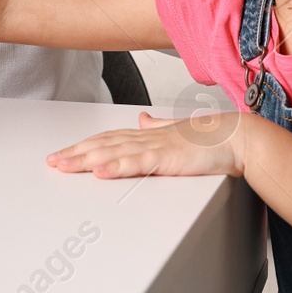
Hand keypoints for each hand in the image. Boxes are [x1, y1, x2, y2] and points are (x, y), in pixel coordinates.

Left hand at [45, 111, 245, 178]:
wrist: (239, 138)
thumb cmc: (214, 137)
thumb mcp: (178, 131)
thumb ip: (158, 126)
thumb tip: (142, 120)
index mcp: (148, 135)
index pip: (107, 140)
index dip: (83, 146)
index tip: (64, 153)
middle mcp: (146, 138)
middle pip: (102, 145)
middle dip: (75, 154)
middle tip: (52, 162)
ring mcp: (155, 147)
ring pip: (112, 153)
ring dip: (85, 160)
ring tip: (64, 166)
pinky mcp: (166, 158)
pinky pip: (136, 164)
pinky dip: (116, 167)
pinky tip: (99, 172)